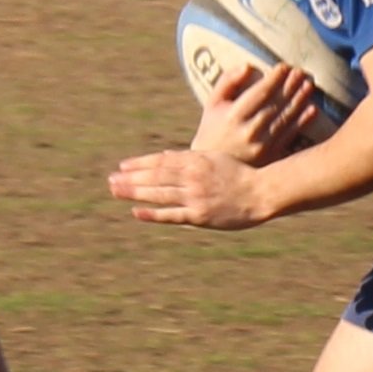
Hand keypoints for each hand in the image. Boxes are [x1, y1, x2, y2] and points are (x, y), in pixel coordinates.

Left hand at [107, 141, 272, 228]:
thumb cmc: (239, 175)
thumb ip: (189, 159)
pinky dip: (153, 213)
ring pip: (159, 194)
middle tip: (111, 179)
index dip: (140, 164)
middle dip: (131, 178)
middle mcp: (192, 177)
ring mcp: (195, 196)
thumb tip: (164, 155)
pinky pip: (172, 215)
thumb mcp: (214, 159)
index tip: (122, 165)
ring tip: (116, 191)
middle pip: (155, 176)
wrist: (261, 192)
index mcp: (196, 161)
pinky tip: (137, 211)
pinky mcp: (200, 215)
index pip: (161, 161)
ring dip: (135, 192)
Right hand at [199, 64, 322, 168]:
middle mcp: (249, 132)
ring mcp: (262, 146)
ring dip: (299, 101)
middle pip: (275, 105)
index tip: (284, 66)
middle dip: (290, 87)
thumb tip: (248, 66)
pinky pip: (290, 136)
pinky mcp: (271, 157)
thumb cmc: (212, 129)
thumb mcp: (213, 103)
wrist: (213, 169)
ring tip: (309, 85)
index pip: (259, 93)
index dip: (274, 79)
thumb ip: (228, 82)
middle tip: (301, 72)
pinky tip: (312, 109)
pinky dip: (302, 122)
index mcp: (233, 116)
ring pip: (285, 119)